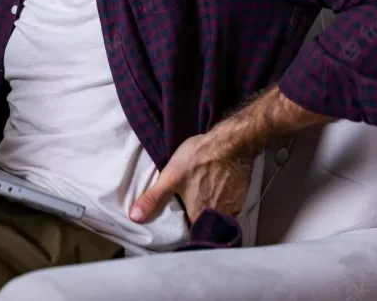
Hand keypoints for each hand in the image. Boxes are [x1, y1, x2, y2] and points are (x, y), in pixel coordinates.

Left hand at [129, 132, 252, 224]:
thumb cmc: (199, 159)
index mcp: (199, 216)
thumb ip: (153, 199)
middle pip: (205, 225)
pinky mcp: (242, 197)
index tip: (177, 228)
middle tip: (188, 211)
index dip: (183, 232)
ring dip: (210, 211)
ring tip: (201, 200)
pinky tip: (215, 190)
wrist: (231, 143)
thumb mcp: (170, 177)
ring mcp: (234, 207)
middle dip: (197, 221)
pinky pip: (230, 206)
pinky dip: (222, 201)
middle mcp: (220, 217)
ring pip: (219, 216)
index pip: (191, 234)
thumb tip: (134, 218)